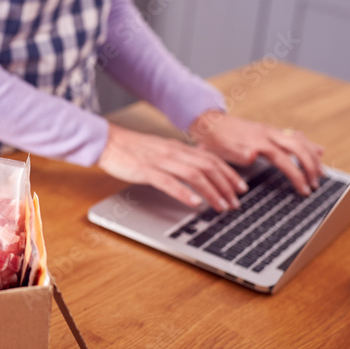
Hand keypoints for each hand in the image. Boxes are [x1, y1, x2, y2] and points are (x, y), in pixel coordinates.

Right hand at [97, 123, 248, 211]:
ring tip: (221, 206)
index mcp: (178, 147)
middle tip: (236, 202)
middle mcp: (173, 152)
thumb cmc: (133, 149)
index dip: (229, 173)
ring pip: (194, 175)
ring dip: (211, 192)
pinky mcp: (146, 170)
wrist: (108, 141)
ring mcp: (160, 161)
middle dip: (226, 186)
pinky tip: (194, 203)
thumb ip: (179, 160)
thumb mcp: (162, 151)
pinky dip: (184, 193)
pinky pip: (169, 182)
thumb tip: (198, 173)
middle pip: (208, 167)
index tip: (241, 188)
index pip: (211, 159)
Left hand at [188, 110, 324, 195]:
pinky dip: (309, 145)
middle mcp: (269, 134)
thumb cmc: (215, 140)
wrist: (210, 123)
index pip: (285, 160)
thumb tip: (252, 155)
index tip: (304, 190)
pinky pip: (295, 136)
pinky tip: (319, 151)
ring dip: (313, 156)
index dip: (297, 176)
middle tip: (315, 185)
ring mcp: (271, 131)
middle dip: (311, 167)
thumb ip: (237, 153)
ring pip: (300, 140)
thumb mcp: (222, 149)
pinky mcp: (271, 131)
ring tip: (321, 172)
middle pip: (299, 148)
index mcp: (258, 141)